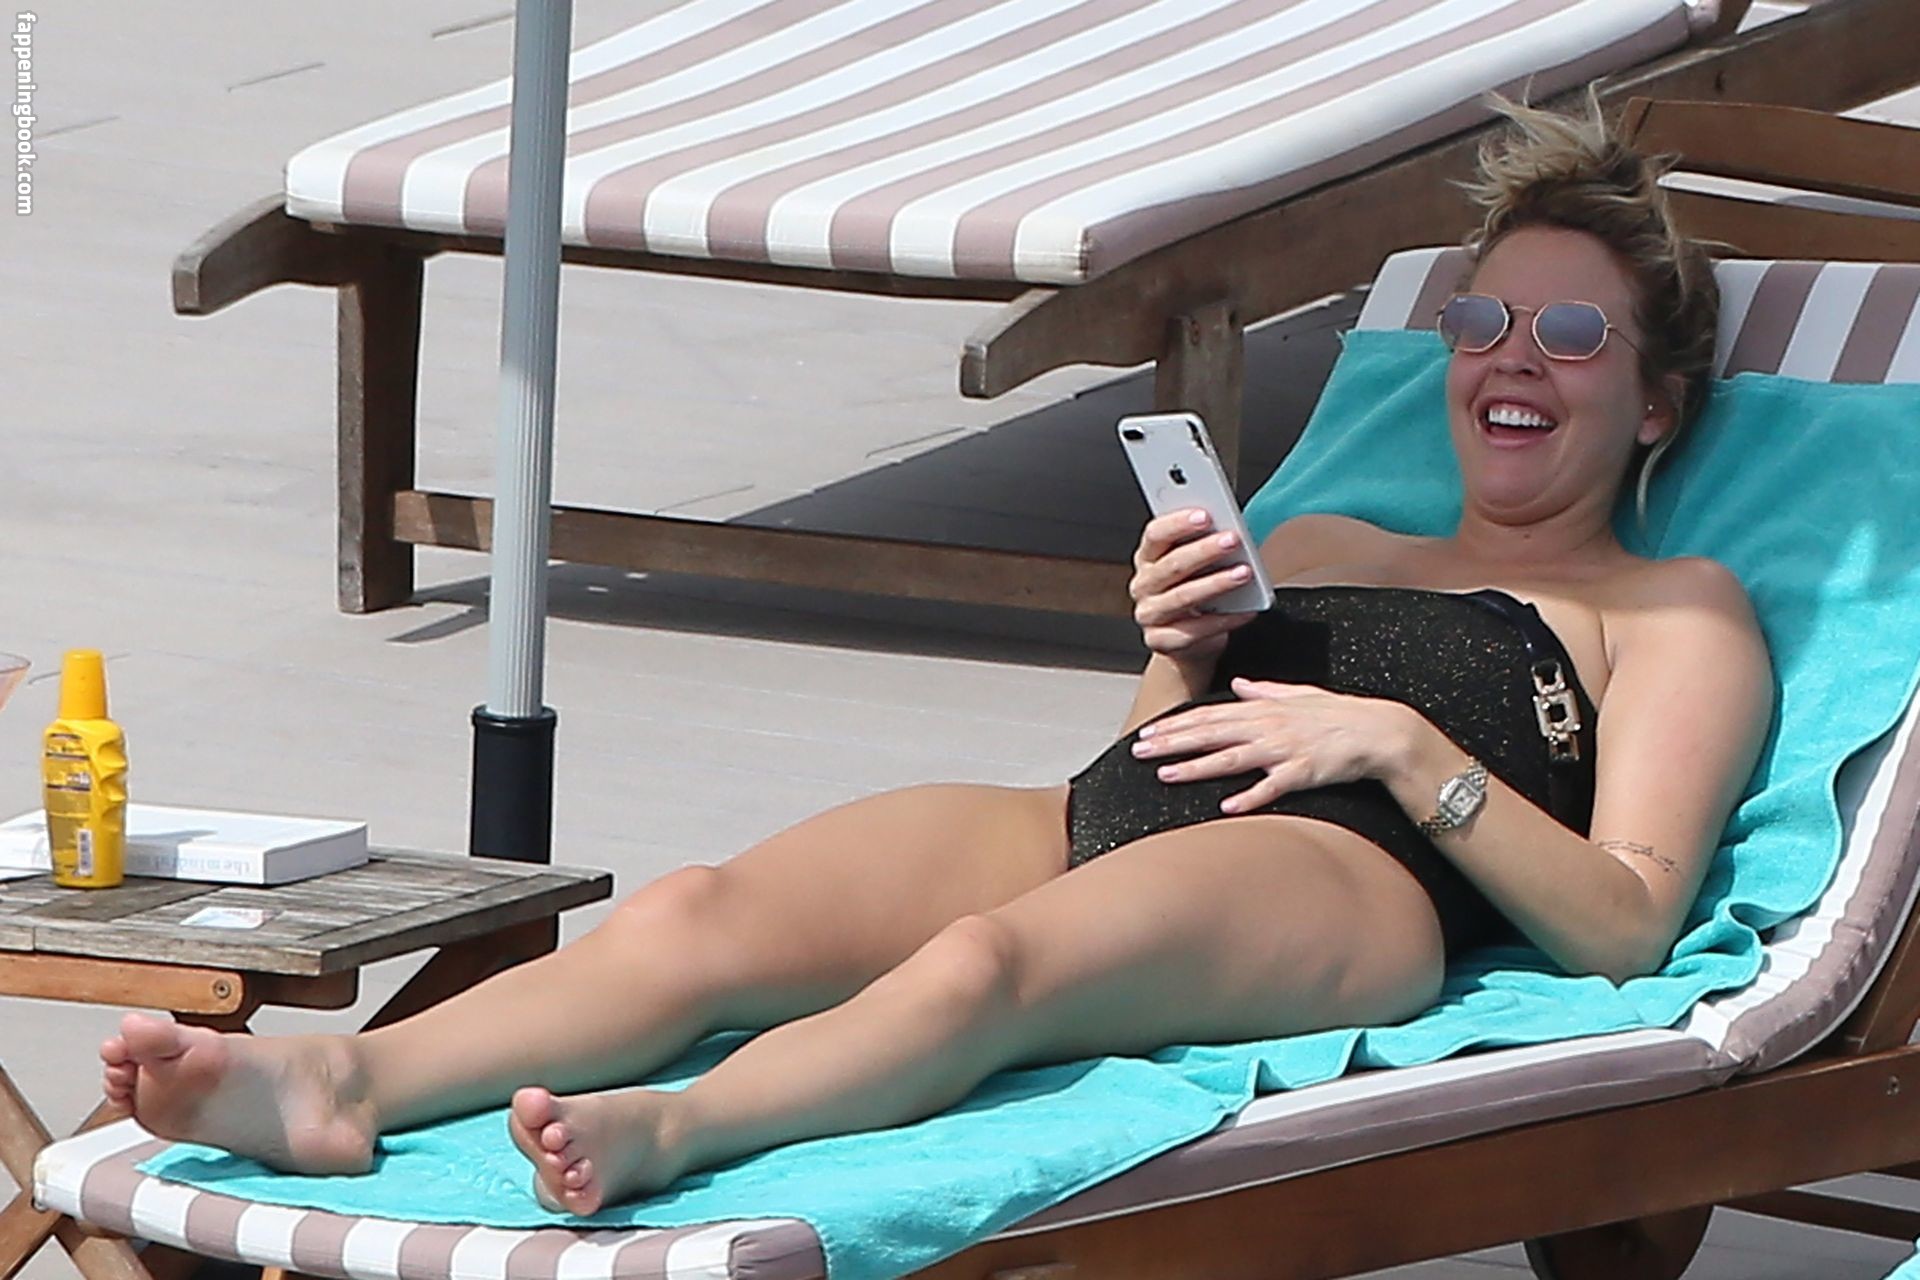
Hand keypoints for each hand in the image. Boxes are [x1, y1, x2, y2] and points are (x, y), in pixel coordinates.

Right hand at [1129, 509, 1258, 662]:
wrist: (1188, 642)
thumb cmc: (1195, 593)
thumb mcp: (1196, 566)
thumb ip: (1205, 545)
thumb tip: (1230, 529)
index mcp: (1148, 557)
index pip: (1156, 534)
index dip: (1178, 523)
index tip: (1206, 514)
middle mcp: (1144, 584)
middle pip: (1171, 565)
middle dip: (1204, 551)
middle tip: (1233, 540)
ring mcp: (1149, 614)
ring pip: (1183, 597)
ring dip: (1216, 583)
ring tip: (1244, 573)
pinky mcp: (1160, 640)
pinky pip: (1194, 631)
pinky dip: (1224, 620)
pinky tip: (1246, 611)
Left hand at [1130, 678, 1416, 811]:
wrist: (1378, 730)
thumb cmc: (1339, 715)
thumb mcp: (1299, 695)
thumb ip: (1266, 691)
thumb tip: (1242, 685)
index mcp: (1263, 709)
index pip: (1209, 715)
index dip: (1176, 724)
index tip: (1148, 732)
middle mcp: (1268, 726)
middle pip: (1211, 733)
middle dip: (1172, 742)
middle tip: (1138, 750)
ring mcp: (1284, 749)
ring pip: (1231, 758)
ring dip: (1196, 767)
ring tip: (1165, 775)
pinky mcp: (1303, 772)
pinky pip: (1272, 787)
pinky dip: (1249, 796)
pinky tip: (1226, 806)